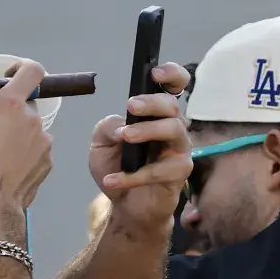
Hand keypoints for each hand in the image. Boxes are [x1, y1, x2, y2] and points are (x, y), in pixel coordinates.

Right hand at [0, 59, 52, 219]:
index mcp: (9, 104)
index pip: (32, 71)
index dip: (23, 68)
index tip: (9, 78)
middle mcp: (31, 119)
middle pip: (26, 105)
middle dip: (10, 114)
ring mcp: (43, 143)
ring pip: (30, 131)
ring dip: (16, 138)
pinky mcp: (47, 165)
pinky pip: (35, 154)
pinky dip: (24, 158)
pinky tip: (6, 172)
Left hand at [87, 61, 191, 236]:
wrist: (123, 205)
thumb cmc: (117, 167)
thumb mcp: (100, 144)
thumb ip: (106, 127)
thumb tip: (120, 123)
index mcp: (155, 115)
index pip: (173, 88)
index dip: (171, 75)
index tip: (155, 73)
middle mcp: (172, 128)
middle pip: (172, 106)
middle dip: (151, 103)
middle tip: (130, 106)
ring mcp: (179, 150)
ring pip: (174, 130)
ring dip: (147, 131)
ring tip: (123, 138)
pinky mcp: (179, 174)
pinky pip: (160, 170)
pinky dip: (133, 175)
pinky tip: (111, 180)